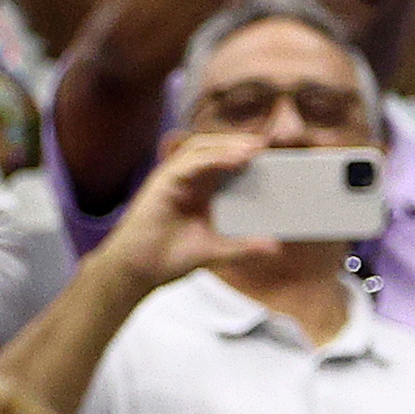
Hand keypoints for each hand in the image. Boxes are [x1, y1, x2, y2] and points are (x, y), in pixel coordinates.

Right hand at [104, 121, 265, 286]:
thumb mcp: (216, 252)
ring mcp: (173, 178)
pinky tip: (234, 159)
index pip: (223, 163)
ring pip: (202, 149)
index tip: (271, 156)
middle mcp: (186, 179)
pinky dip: (214, 158)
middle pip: (214, 149)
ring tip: (254, 149)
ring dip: (228, 145)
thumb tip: (275, 247)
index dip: (245, 155)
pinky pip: (191, 162)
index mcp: (199, 190)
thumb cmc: (169, 258)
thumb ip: (244, 248)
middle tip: (266, 146)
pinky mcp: (164, 181)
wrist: (138, 269)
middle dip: (239, 144)